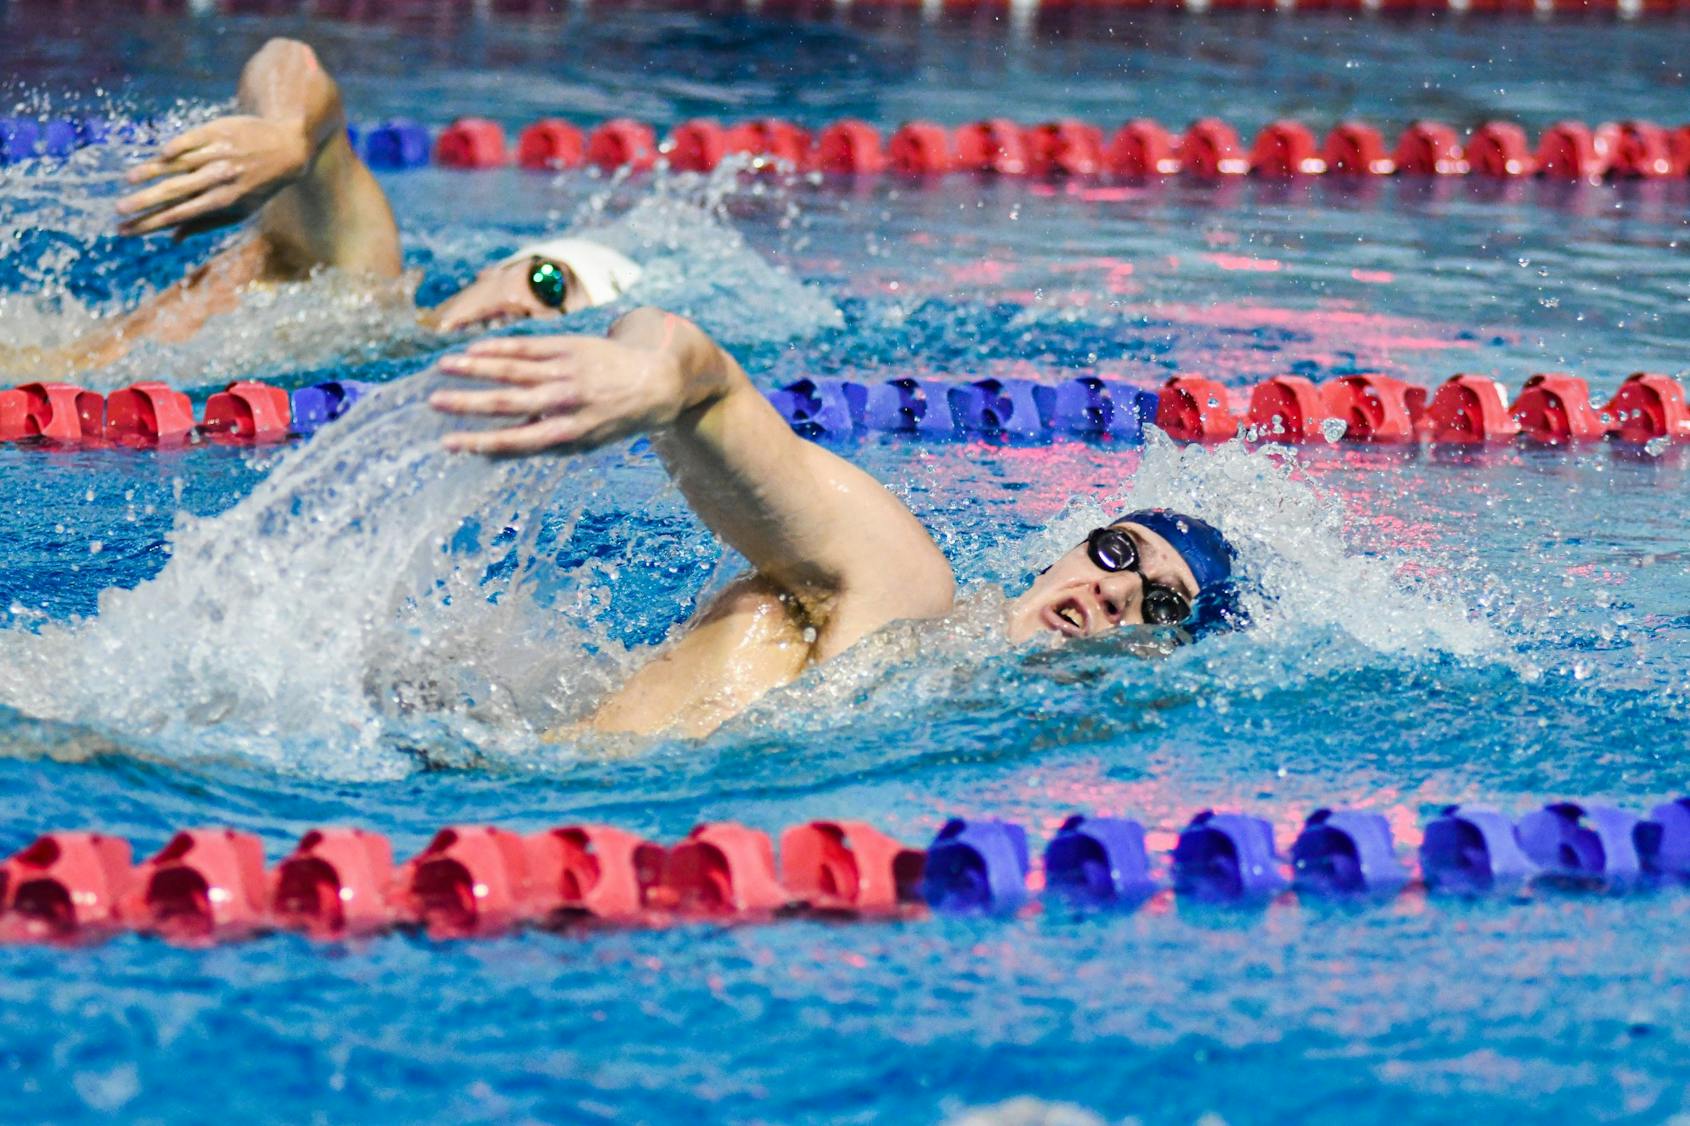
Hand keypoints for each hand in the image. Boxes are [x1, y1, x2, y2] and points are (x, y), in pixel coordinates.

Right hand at [116, 115, 310, 237]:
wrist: (286, 148)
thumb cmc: (258, 185)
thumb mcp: (241, 210)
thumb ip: (206, 223)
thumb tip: (172, 238)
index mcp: (223, 202)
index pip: (178, 216)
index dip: (151, 223)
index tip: (126, 229)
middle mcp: (218, 179)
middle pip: (175, 193)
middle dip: (144, 203)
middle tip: (118, 210)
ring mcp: (217, 154)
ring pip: (178, 165)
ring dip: (151, 173)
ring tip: (128, 181)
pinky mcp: (216, 132)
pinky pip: (189, 141)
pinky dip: (174, 149)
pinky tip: (158, 157)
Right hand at [430, 334, 687, 455]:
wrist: (655, 380)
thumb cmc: (610, 418)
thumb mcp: (584, 441)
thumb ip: (543, 444)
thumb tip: (493, 453)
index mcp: (570, 433)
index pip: (518, 441)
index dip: (481, 443)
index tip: (448, 443)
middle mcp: (568, 402)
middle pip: (510, 402)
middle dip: (469, 404)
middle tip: (434, 402)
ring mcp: (568, 372)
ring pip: (514, 369)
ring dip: (475, 368)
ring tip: (444, 368)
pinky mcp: (569, 347)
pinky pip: (528, 347)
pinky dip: (499, 348)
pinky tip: (474, 349)